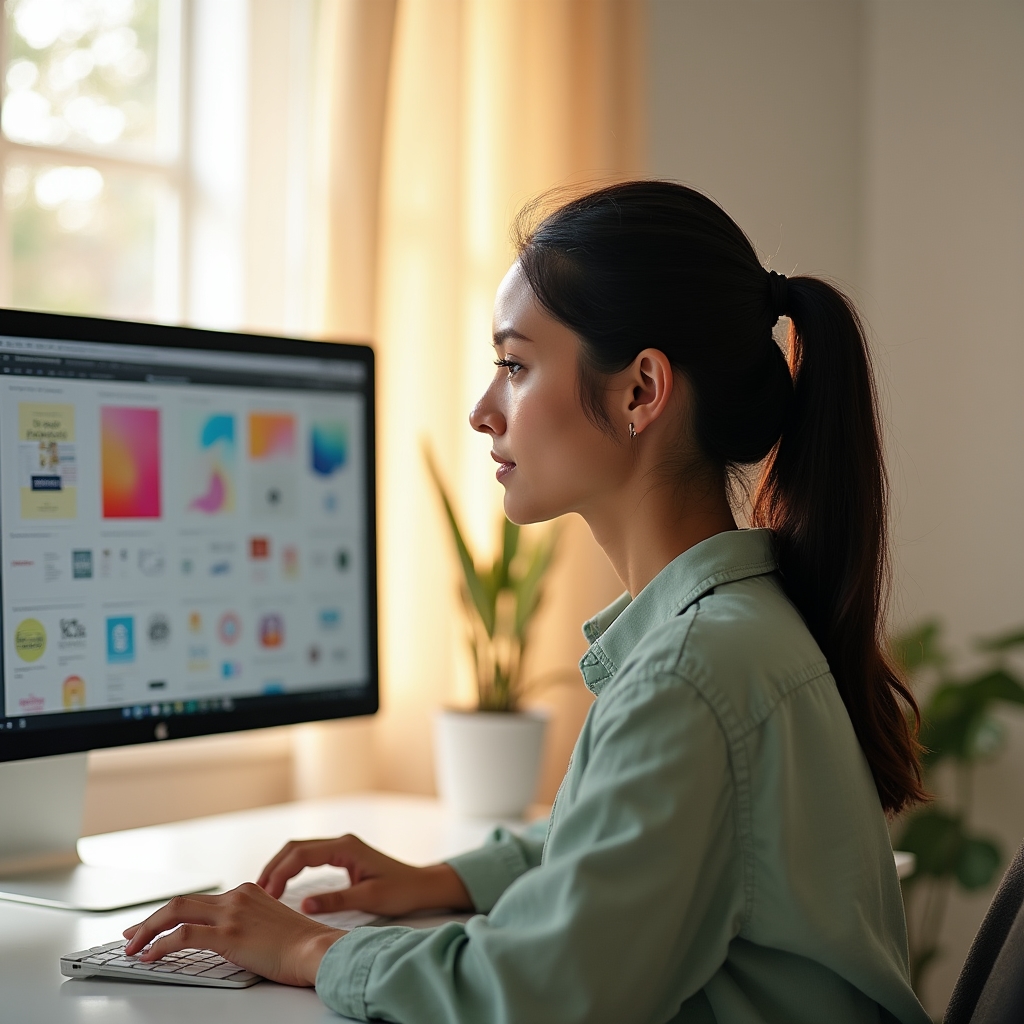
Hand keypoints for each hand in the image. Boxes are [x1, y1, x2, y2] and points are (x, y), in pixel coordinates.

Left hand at [123, 883, 341, 985]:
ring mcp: (232, 913)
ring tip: (133, 947)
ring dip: (148, 930)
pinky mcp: (229, 934)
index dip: (172, 913)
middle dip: (151, 919)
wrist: (317, 949)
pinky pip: (183, 936)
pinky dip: (160, 945)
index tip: (156, 925)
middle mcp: (237, 897)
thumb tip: (230, 939)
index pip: (200, 900)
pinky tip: (150, 956)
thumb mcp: (271, 923)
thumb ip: (249, 923)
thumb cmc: (301, 945)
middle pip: (182, 902)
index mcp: (247, 892)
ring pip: (176, 913)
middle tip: (133, 935)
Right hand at [257, 833, 472, 916]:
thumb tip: (302, 905)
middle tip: (258, 892)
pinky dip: (292, 868)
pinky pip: (309, 857)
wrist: (422, 885)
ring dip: (281, 867)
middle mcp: (341, 842)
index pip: (302, 853)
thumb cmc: (402, 891)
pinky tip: (283, 885)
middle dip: (274, 867)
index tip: (267, 893)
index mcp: (346, 847)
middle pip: (296, 847)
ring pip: (300, 850)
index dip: (281, 872)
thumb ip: (336, 901)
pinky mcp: (342, 856)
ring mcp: (341, 847)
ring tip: (265, 891)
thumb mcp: (369, 899)